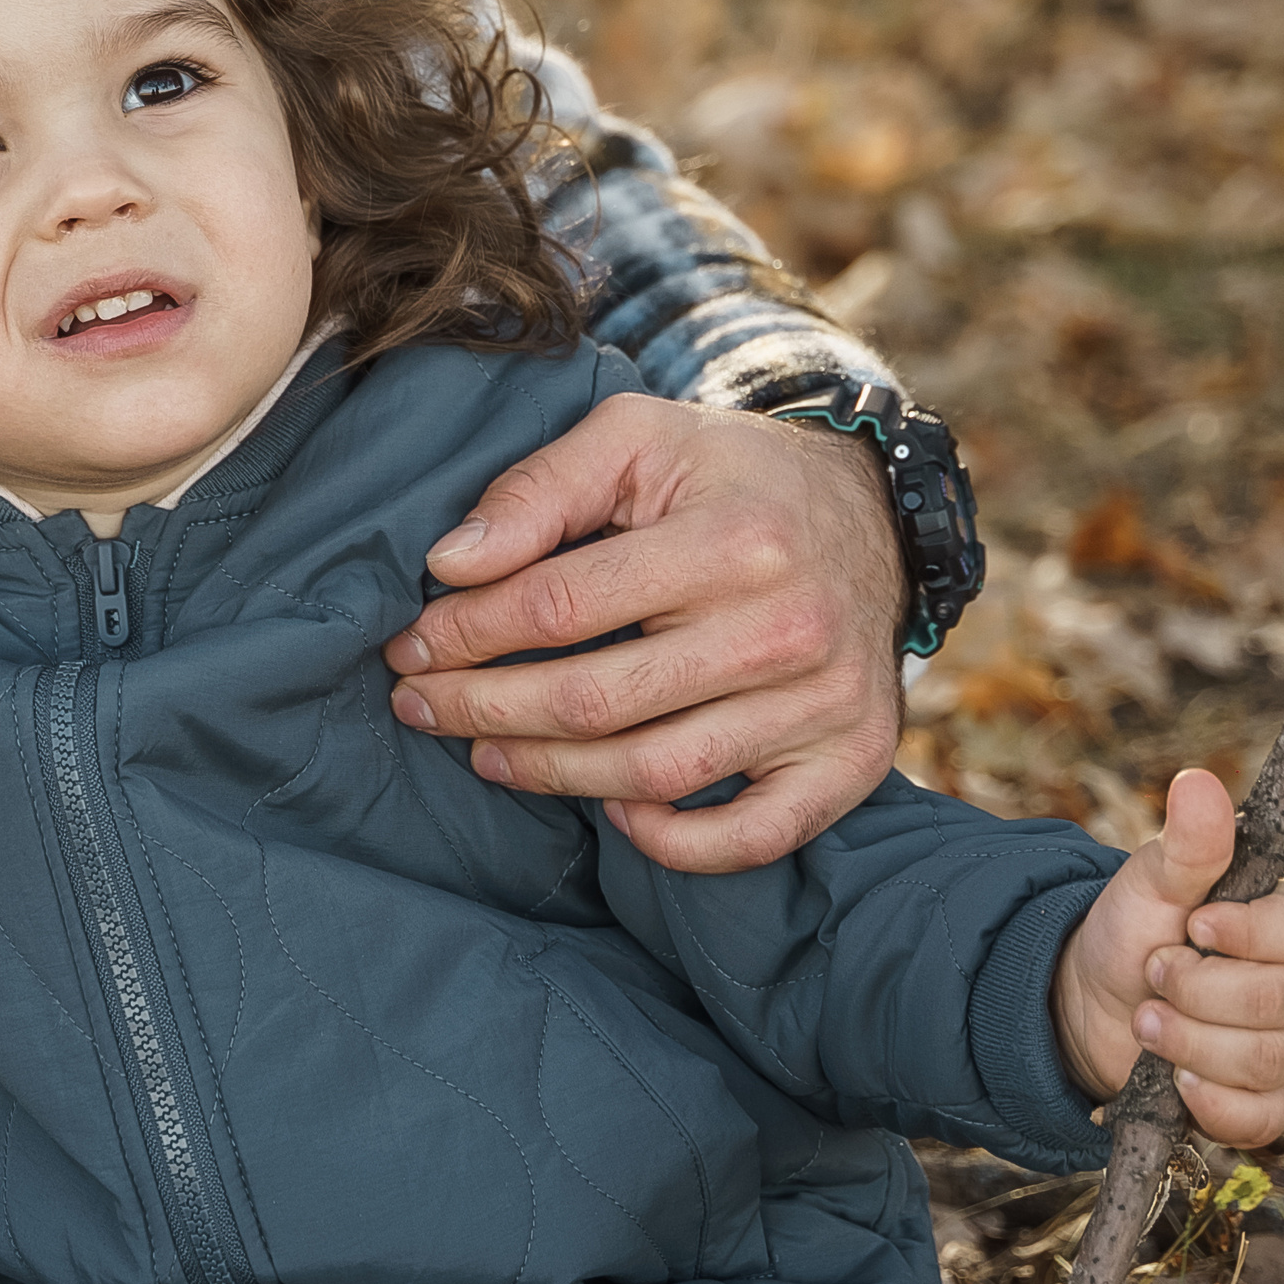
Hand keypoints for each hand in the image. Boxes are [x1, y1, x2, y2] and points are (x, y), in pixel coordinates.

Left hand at [382, 393, 906, 873]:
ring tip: (485, 752)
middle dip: (484, 707)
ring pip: (656, 772)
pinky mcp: (852, 759)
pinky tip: (614, 812)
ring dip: (550, 774)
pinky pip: (752, 836)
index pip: (562, 605)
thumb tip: (451, 563)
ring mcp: (826, 703)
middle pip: (597, 699)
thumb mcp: (637, 439)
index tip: (412, 643)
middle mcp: (789, 627)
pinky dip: (675, 843)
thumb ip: (539, 489)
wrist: (871, 517)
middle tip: (419, 704)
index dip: (468, 632)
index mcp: (733, 538)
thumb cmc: (729, 478)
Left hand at [1055, 770, 1283, 1146]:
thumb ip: (1186, 844)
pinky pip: (1259, 1119)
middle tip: (1153, 971)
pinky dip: (1211, 1102)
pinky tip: (1174, 1080)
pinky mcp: (1260, 1100)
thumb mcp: (1151, 881)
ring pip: (1265, 1061)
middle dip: (1199, 989)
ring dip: (1190, 1041)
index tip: (1193, 924)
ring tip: (1146, 1018)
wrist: (1091, 999)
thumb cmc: (1134, 929)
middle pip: (1279, 1003)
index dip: (1248, 934)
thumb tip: (1198, 782)